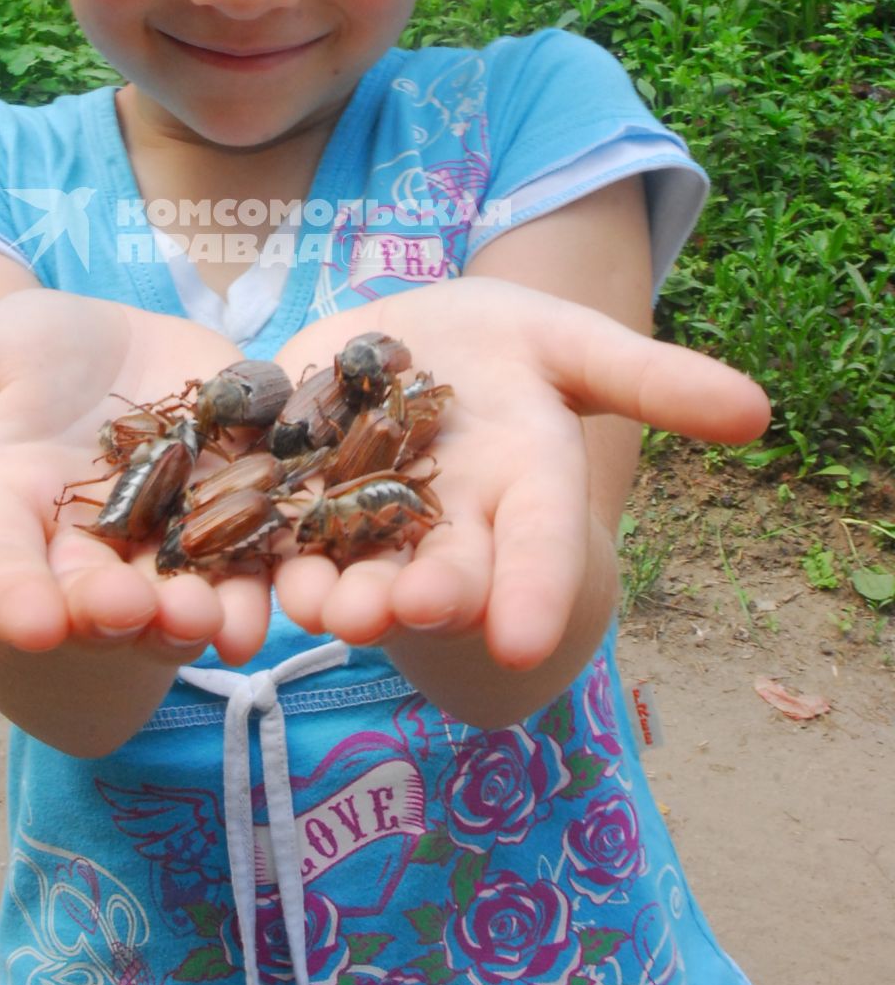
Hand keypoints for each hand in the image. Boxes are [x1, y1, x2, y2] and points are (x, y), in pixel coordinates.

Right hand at [0, 292, 275, 666]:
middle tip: (139, 617)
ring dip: (204, 612)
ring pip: (184, 590)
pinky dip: (277, 575)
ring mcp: (168, 540)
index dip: (16, 599)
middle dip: (118, 613)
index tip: (33, 625)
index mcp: (12, 518)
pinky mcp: (243, 513)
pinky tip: (297, 587)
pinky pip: (261, 553)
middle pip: (98, 594)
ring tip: (224, 622)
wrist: (116, 344)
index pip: (3, 570)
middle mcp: (87, 549)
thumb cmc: (24, 354)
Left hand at [273, 279, 769, 672]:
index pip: (540, 543)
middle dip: (422, 596)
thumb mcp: (573, 343)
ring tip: (312, 608)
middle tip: (398, 617)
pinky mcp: (289, 495)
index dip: (532, 590)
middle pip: (442, 568)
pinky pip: (265, 531)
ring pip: (349, 564)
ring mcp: (364, 518)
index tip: (524, 644)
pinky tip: (224, 579)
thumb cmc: (508, 344)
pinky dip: (247, 556)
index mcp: (524, 485)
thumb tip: (761, 413)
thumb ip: (650, 380)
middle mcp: (448, 520)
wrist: (411, 339)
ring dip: (329, 590)